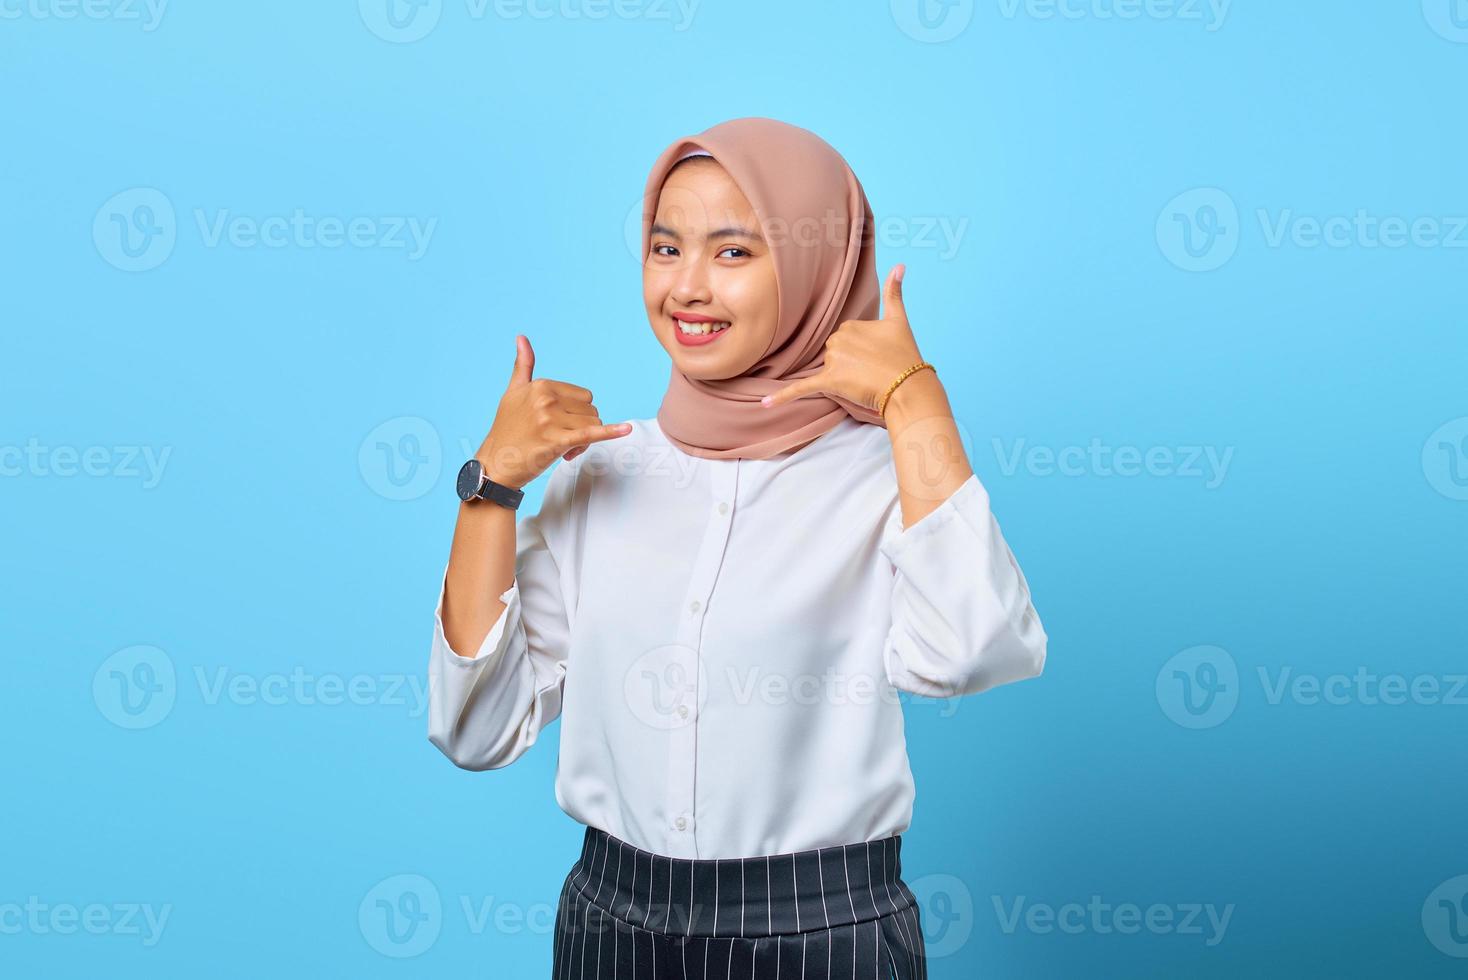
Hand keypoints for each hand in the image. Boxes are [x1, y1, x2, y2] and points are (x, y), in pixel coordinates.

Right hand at [475, 335, 631, 488]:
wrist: (495, 464)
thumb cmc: (506, 429)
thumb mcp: (513, 392)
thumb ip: (523, 365)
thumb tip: (522, 337)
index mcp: (541, 385)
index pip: (583, 396)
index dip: (576, 413)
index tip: (558, 425)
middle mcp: (546, 399)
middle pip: (591, 410)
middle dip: (582, 427)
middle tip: (561, 439)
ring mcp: (551, 420)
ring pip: (592, 425)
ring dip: (584, 441)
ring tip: (562, 449)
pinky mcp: (556, 441)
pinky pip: (590, 434)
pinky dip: (610, 432)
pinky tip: (626, 429)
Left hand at [760, 264, 924, 414]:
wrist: (908, 386)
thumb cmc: (905, 355)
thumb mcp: (899, 320)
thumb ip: (894, 292)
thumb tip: (899, 265)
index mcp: (850, 324)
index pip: (844, 338)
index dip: (859, 350)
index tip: (875, 356)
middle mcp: (838, 339)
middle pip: (833, 353)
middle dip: (848, 363)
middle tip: (872, 370)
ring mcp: (833, 360)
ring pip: (826, 369)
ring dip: (840, 377)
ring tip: (865, 381)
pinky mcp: (829, 382)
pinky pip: (801, 388)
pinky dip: (782, 397)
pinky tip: (765, 404)